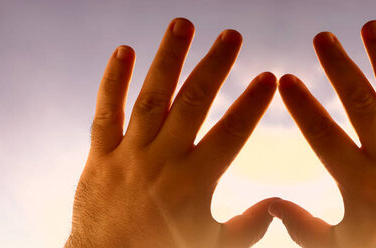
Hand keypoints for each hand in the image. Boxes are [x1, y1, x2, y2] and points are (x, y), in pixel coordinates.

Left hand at [65, 18, 277, 247]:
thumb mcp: (212, 246)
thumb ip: (246, 228)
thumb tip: (275, 207)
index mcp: (194, 183)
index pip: (230, 134)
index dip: (251, 105)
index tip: (267, 77)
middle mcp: (162, 161)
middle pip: (193, 104)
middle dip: (215, 66)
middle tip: (232, 35)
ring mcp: (129, 155)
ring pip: (151, 98)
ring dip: (168, 59)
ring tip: (183, 25)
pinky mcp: (100, 156)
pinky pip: (105, 112)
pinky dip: (113, 81)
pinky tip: (124, 50)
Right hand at [271, 20, 375, 246]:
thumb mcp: (339, 247)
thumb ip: (305, 227)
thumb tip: (273, 204)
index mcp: (360, 184)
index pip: (324, 136)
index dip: (303, 106)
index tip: (286, 79)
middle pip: (362, 106)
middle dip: (340, 69)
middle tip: (323, 38)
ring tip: (372, 27)